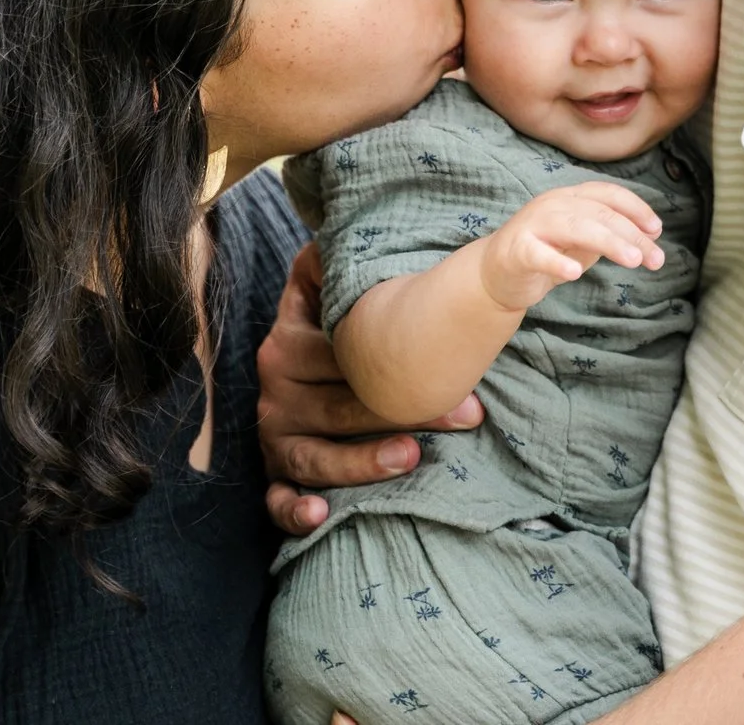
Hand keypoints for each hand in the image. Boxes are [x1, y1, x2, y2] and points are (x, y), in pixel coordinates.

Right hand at [257, 242, 483, 534]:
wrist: (302, 368)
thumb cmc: (334, 330)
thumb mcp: (323, 288)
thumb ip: (332, 260)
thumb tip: (347, 228)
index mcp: (288, 342)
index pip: (342, 353)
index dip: (397, 360)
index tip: (458, 368)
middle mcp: (276, 389)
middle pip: (340, 405)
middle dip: (407, 410)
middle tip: (467, 413)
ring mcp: (275, 435)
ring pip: (314, 455)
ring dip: (360, 461)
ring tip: (410, 457)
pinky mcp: (276, 474)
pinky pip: (276, 499)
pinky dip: (294, 510)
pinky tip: (320, 516)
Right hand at [476, 182, 664, 311]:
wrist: (496, 273)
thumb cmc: (545, 252)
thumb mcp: (583, 240)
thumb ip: (611, 233)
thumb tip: (651, 234)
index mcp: (570, 197)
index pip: (607, 193)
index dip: (635, 208)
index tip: (656, 229)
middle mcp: (552, 205)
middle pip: (599, 213)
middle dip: (631, 235)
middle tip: (656, 259)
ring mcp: (533, 225)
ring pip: (576, 228)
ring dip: (608, 242)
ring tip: (632, 260)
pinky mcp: (517, 251)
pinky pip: (538, 254)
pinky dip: (557, 262)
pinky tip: (574, 274)